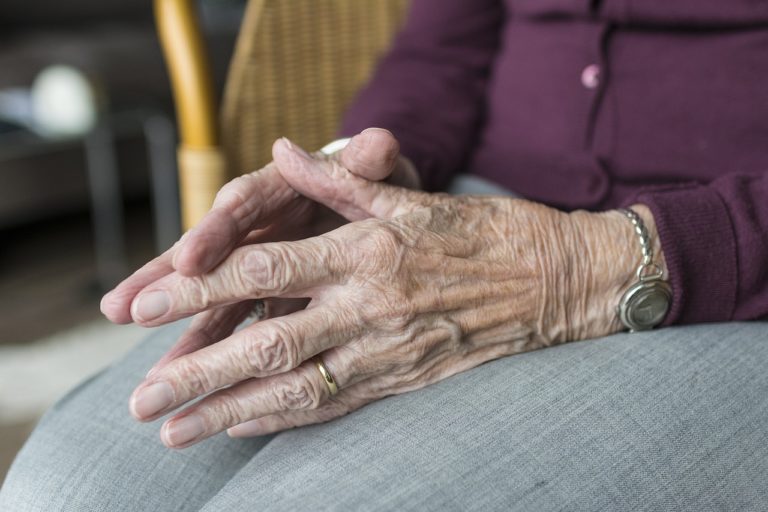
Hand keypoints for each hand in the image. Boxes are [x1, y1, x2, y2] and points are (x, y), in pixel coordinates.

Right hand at [101, 128, 418, 372]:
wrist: (379, 209)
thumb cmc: (374, 186)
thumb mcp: (376, 172)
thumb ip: (369, 163)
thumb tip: (377, 143)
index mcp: (282, 188)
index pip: (244, 204)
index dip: (217, 231)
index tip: (190, 259)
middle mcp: (259, 227)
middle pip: (207, 253)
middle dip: (168, 282)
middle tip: (127, 309)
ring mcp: (258, 263)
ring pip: (212, 297)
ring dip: (181, 330)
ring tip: (148, 368)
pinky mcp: (265, 293)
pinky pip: (232, 322)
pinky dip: (208, 348)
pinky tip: (182, 377)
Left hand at [123, 137, 658, 447]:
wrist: (553, 281)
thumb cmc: (483, 232)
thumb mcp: (411, 197)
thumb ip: (340, 182)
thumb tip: (286, 150)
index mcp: (365, 251)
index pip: (265, 271)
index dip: (200, 287)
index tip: (146, 305)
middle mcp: (369, 305)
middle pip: (267, 343)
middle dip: (197, 372)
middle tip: (140, 399)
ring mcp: (386, 349)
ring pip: (295, 388)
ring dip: (228, 412)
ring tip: (173, 433)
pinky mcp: (403, 379)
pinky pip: (334, 405)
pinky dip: (283, 419)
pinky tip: (241, 428)